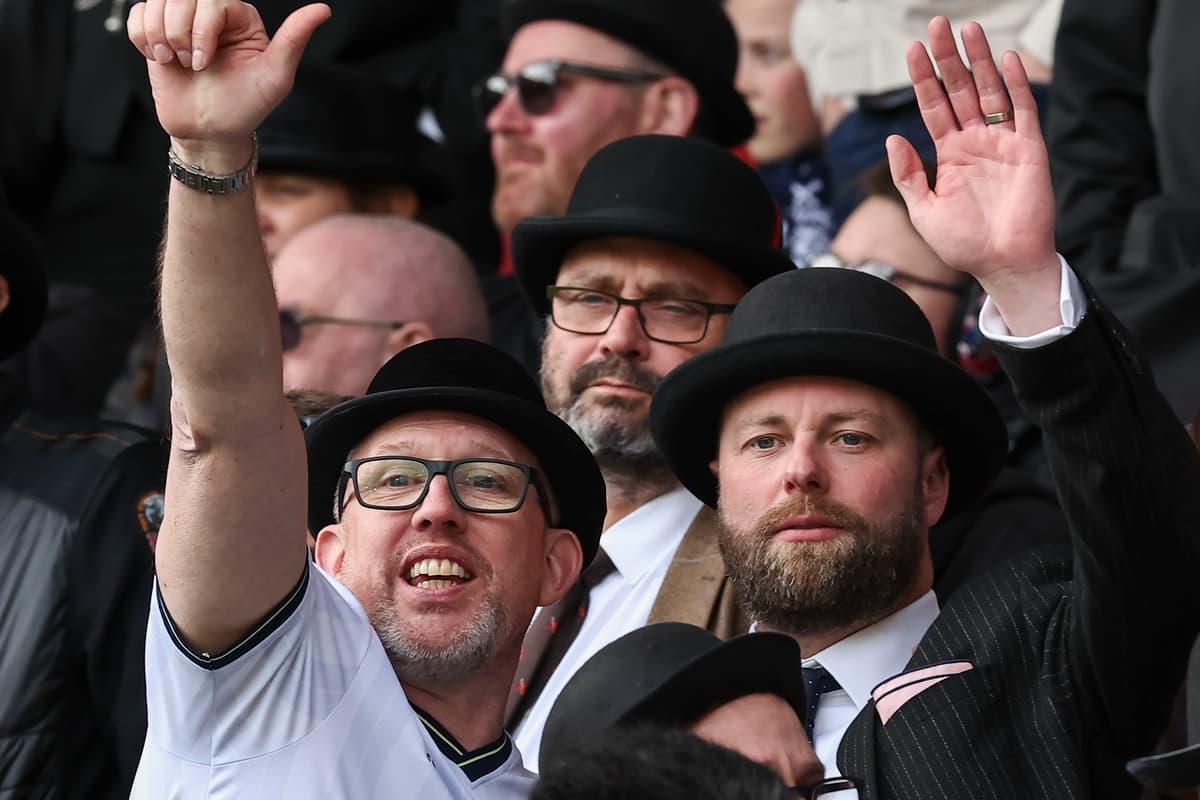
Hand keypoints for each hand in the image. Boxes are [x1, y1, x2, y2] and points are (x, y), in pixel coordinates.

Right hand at [128, 0, 329, 167]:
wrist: (210, 132)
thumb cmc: (245, 107)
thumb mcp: (275, 76)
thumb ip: (294, 40)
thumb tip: (322, 9)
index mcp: (240, 17)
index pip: (210, 0)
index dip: (201, 29)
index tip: (205, 63)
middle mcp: (211, 14)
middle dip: (179, 33)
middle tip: (193, 66)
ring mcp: (182, 22)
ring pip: (156, 2)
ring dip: (160, 37)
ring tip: (177, 62)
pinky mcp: (158, 32)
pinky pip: (137, 14)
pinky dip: (143, 37)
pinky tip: (160, 58)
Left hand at [886, 17, 1059, 290]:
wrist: (1003, 264)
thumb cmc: (963, 244)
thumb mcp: (923, 211)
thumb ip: (907, 175)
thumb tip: (892, 138)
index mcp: (950, 154)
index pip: (934, 106)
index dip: (923, 78)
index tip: (912, 49)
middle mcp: (976, 142)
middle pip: (960, 90)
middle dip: (948, 58)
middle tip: (937, 24)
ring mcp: (1003, 143)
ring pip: (990, 91)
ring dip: (980, 60)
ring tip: (969, 29)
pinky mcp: (1029, 150)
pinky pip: (1022, 110)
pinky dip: (1015, 84)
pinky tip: (1005, 58)